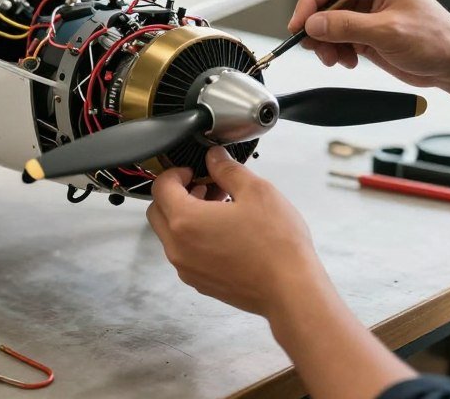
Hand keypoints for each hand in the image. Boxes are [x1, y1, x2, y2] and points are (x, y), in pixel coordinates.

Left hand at [147, 146, 323, 317]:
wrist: (291, 291)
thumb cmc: (275, 241)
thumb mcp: (256, 191)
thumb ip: (227, 170)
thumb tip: (214, 158)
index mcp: (185, 221)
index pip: (161, 187)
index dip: (175, 172)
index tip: (195, 170)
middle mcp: (178, 248)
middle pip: (158, 212)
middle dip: (175, 194)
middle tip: (205, 187)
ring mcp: (187, 269)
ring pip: (171, 235)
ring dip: (185, 216)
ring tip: (221, 207)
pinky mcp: (200, 284)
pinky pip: (185, 254)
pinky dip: (194, 237)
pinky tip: (225, 232)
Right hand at [287, 0, 449, 87]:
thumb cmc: (434, 39)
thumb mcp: (388, 32)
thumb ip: (347, 26)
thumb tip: (313, 24)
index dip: (310, 1)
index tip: (300, 25)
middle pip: (324, 1)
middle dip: (317, 27)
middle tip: (315, 48)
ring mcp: (364, 10)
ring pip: (326, 22)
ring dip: (325, 42)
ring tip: (335, 59)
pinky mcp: (363, 30)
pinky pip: (336, 37)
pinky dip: (335, 51)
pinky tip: (348, 61)